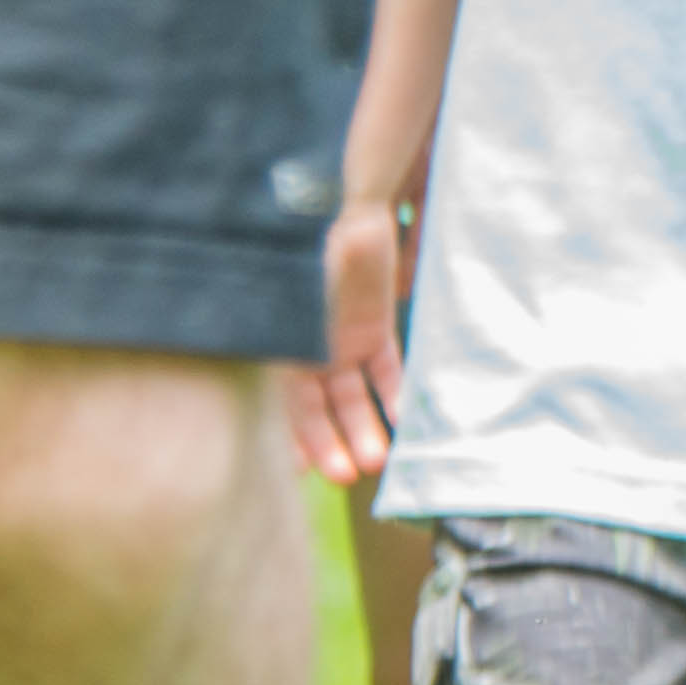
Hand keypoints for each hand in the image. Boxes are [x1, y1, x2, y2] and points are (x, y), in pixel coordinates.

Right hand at [282, 202, 408, 486]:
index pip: (288, 404)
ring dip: (365, 428)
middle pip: (321, 409)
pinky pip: (386, 369)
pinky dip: (395, 393)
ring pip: (354, 397)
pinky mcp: (374, 327)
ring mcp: (342, 340)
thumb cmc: (308, 254)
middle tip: (350, 475)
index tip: (302, 475)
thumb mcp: (291, 299)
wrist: (346, 209)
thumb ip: (290, 339)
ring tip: (378, 460)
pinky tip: (404, 420)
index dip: (297, 437)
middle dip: (334, 443)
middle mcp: (308, 350)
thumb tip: (295, 383)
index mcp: (281, 347)